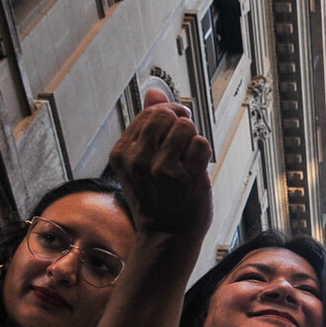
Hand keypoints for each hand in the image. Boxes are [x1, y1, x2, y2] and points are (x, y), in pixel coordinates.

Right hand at [109, 88, 212, 236]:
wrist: (168, 235)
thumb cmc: (156, 196)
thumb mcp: (140, 160)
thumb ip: (146, 124)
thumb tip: (154, 91)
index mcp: (122, 153)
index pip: (150, 113)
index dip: (169, 115)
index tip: (174, 129)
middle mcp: (139, 160)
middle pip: (168, 115)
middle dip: (181, 123)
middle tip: (183, 143)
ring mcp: (164, 169)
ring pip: (186, 127)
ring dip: (192, 140)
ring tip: (187, 159)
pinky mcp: (188, 178)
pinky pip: (202, 144)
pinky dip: (203, 154)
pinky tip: (195, 169)